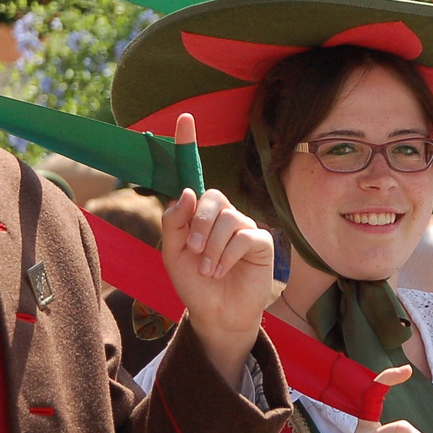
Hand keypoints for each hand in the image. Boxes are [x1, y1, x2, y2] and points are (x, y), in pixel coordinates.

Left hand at [160, 114, 276, 383]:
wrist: (215, 314)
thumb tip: (186, 193)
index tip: (184, 118)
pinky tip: (222, 271)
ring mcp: (243, 226)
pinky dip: (226, 256)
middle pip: (210, 197)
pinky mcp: (260, 242)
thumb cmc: (194, 284)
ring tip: (207, 270)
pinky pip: (243, 236)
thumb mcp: (172, 254)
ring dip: (210, 248)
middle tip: (192, 251)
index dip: (187, 145)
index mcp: (198, 213)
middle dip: (198, 224)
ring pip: (226, 219)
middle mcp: (222, 214)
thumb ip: (174, 223)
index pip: (193, 175)